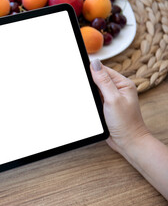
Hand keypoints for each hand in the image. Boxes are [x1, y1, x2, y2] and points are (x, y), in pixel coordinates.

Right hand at [90, 60, 167, 199]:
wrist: (127, 142)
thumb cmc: (125, 122)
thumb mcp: (113, 99)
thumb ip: (103, 81)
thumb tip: (95, 63)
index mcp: (122, 83)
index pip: (103, 70)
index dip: (90, 69)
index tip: (77, 67)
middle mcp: (117, 89)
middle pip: (97, 78)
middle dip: (87, 81)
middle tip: (77, 83)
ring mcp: (110, 98)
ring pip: (93, 89)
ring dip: (87, 91)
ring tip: (83, 96)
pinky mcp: (104, 106)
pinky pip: (93, 98)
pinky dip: (88, 99)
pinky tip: (84, 101)